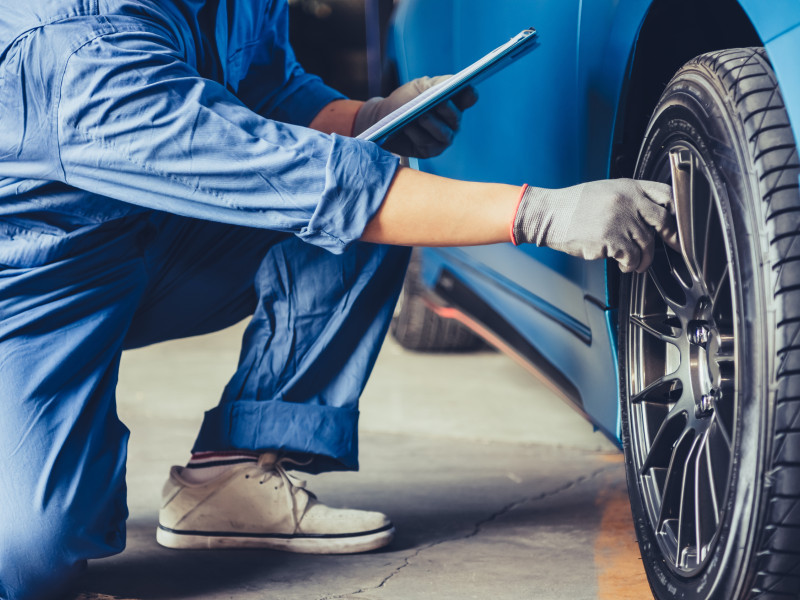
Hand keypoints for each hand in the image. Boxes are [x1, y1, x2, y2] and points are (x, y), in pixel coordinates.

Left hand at [352, 75, 477, 158]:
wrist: (384, 117)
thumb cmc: (405, 100)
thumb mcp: (419, 87)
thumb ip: (437, 84)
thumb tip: (454, 82)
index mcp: (453, 103)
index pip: (469, 98)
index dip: (469, 94)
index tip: (466, 87)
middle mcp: (452, 123)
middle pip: (456, 117)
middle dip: (448, 110)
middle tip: (440, 103)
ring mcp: (441, 138)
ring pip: (443, 134)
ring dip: (431, 124)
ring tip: (421, 116)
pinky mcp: (428, 151)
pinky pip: (426, 144)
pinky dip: (416, 134)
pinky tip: (407, 127)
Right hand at [511, 179, 677, 272]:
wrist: (549, 215)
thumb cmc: (573, 206)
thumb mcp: (605, 191)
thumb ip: (629, 199)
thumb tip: (650, 217)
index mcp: (628, 187)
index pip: (666, 195)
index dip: (677, 211)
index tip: (679, 224)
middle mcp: (628, 201)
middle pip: (663, 221)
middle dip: (671, 238)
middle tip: (674, 247)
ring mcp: (621, 220)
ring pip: (647, 244)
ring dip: (643, 258)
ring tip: (635, 263)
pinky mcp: (611, 240)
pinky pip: (631, 258)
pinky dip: (630, 265)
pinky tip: (623, 266)